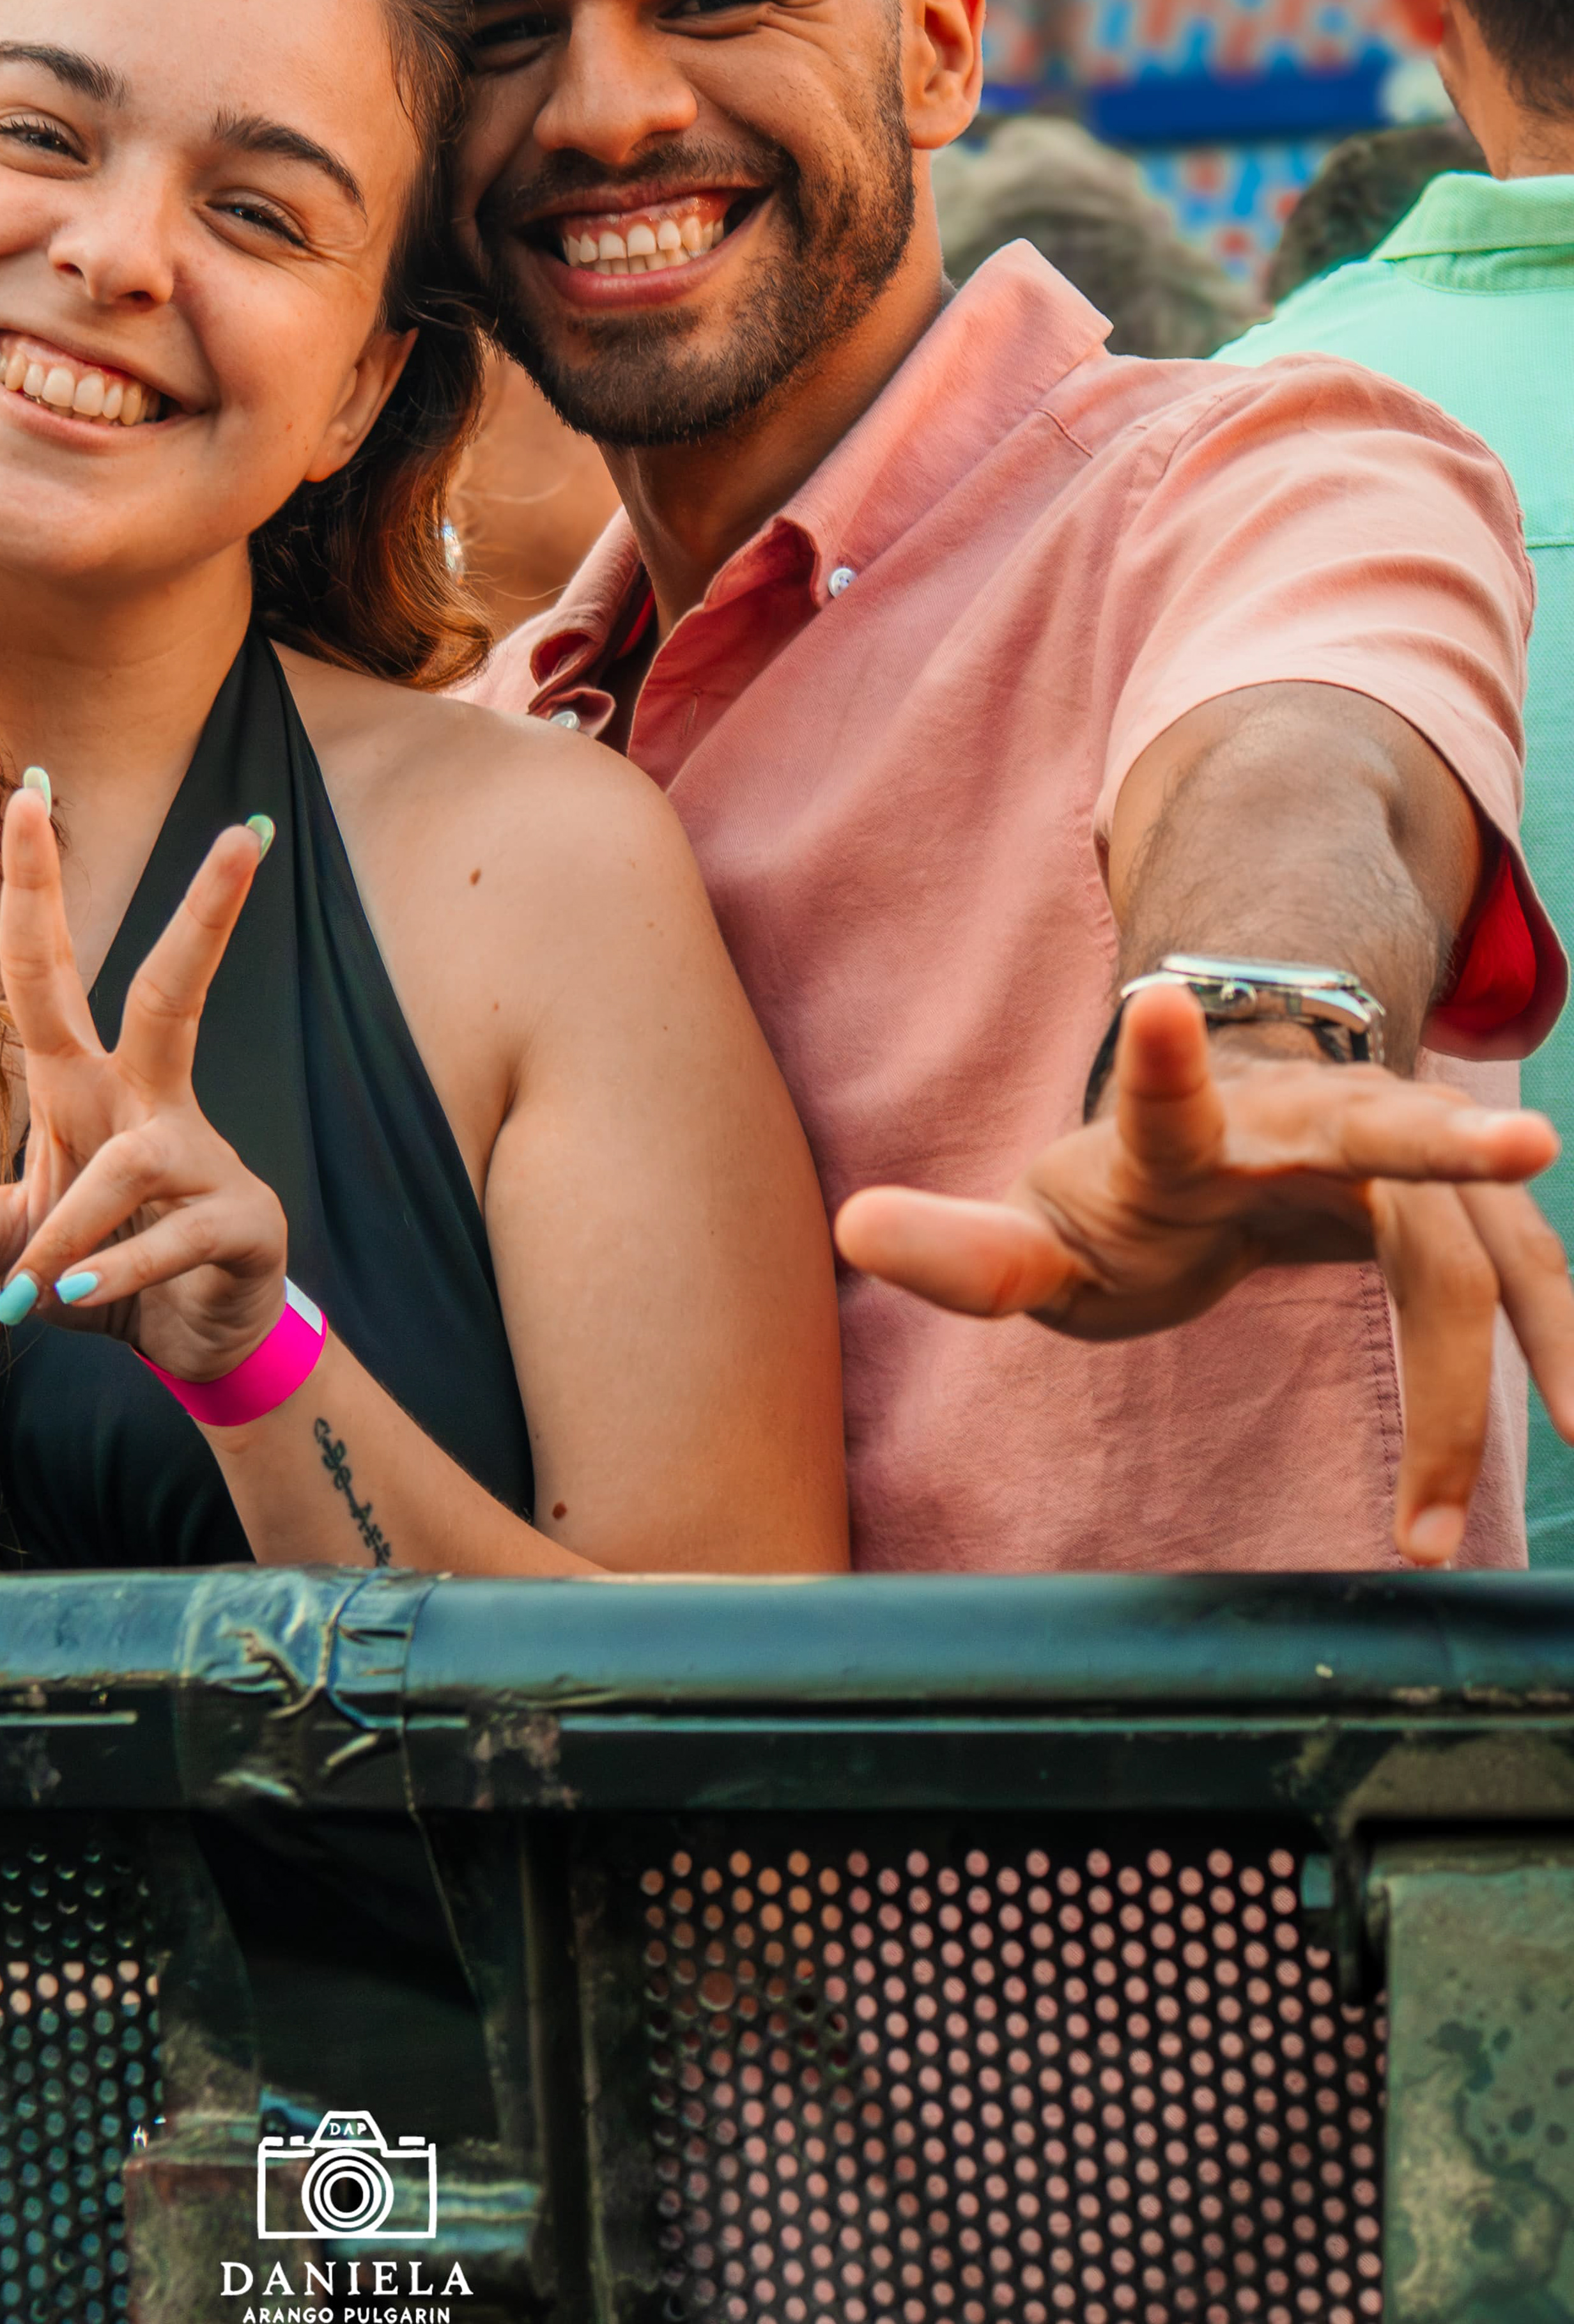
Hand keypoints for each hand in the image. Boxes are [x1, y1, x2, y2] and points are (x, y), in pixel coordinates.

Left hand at [0, 780, 288, 1380]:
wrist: (194, 1341)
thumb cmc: (97, 1267)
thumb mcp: (15, 1247)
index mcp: (82, 1086)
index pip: (47, 972)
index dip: (33, 888)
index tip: (28, 791)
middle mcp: (145, 1102)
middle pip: (170, 991)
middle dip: (206, 914)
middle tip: (242, 833)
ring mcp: (200, 1157)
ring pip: (131, 1162)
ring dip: (69, 1228)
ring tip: (30, 1294)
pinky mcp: (239, 1219)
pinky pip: (165, 1237)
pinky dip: (112, 1271)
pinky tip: (74, 1295)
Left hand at [834, 982, 1573, 1565]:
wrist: (1242, 1125)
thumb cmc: (1132, 1193)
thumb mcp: (1044, 1227)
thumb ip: (966, 1251)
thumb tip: (849, 1229)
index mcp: (1189, 1134)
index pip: (1165, 1100)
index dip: (1159, 1061)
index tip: (1159, 1000)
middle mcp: (1310, 1126)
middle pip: (1378, 1137)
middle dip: (1448, 1143)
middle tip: (1527, 1147)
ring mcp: (1399, 1160)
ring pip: (1472, 1242)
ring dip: (1528, 1337)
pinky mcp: (1462, 1216)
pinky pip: (1526, 1284)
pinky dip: (1563, 1351)